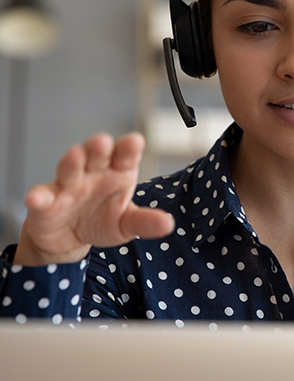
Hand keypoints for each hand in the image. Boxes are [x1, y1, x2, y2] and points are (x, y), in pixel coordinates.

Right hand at [15, 133, 173, 265]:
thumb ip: (146, 222)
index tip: (135, 141)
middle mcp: (94, 173)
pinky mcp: (46, 202)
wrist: (70, 238)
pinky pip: (42, 197)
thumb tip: (168, 224)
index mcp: (118, 173)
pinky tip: (37, 198)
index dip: (129, 147)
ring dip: (72, 161)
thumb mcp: (128, 224)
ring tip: (75, 155)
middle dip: (99, 147)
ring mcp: (69, 185)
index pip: (126, 156)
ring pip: (70, 169)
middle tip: (104, 141)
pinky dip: (38, 196)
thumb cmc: (103, 220)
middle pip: (97, 155)